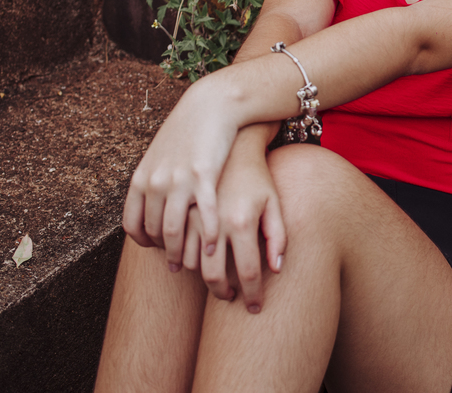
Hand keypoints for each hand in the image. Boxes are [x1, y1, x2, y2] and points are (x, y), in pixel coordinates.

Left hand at [121, 75, 242, 263]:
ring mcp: (178, 181)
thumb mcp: (160, 155)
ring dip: (184, 252)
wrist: (211, 106)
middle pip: (154, 231)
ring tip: (197, 263)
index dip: (144, 242)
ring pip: (173, 230)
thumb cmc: (188, 131)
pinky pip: (204, 216)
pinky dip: (209, 235)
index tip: (158, 249)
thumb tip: (149, 202)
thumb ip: (153, 180)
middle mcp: (155, 182)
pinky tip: (216, 245)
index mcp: (141, 178)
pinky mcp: (204, 177)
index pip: (133, 224)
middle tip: (179, 265)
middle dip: (166, 253)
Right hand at [180, 132, 286, 311]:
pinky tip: (191, 261)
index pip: (249, 274)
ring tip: (214, 282)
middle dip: (223, 294)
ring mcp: (193, 215)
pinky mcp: (177, 208)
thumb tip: (276, 270)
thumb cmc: (257, 177)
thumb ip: (278, 237)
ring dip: (199, 279)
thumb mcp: (273, 204)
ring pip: (189, 264)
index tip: (254, 309)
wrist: (230, 144)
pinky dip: (180, 258)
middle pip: (214, 277)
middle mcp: (216, 222)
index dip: (252, 296)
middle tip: (231, 299)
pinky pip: (173, 244)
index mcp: (243, 222)